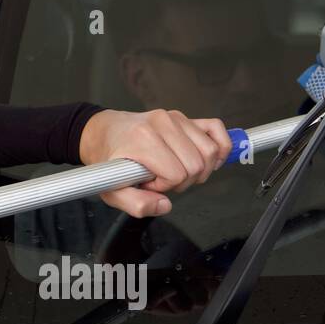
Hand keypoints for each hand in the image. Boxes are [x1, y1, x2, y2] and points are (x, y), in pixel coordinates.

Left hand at [78, 109, 231, 218]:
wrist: (104, 132)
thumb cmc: (108, 158)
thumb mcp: (109, 188)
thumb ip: (134, 204)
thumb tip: (164, 205)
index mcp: (143, 139)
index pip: (176, 174)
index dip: (164, 186)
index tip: (148, 183)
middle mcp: (162, 123)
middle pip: (196, 165)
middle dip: (182, 181)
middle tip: (161, 178)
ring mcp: (176, 118)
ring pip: (210, 151)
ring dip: (200, 169)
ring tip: (177, 170)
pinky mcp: (186, 117)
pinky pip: (216, 129)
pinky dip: (220, 147)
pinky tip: (208, 160)